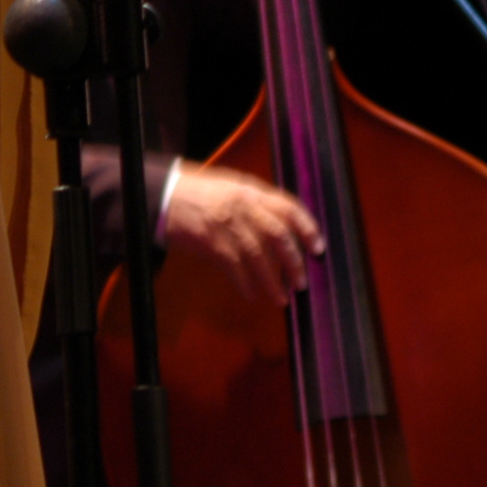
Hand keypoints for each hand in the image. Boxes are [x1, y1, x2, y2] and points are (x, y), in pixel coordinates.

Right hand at [162, 164, 325, 304]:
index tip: (318, 248)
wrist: (168, 197)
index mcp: (252, 192)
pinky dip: (246, 286)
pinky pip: (236, 270)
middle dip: (294, 262)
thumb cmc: (203, 193)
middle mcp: (244, 209)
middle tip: (301, 282)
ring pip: (259, 258)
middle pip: (278, 236)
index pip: (289, 208)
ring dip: (272, 282)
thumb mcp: (234, 188)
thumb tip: (285, 227)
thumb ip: (258, 204)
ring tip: (282, 299)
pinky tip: (253, 295)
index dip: (308, 228)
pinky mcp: (214, 246)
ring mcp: (229, 228)